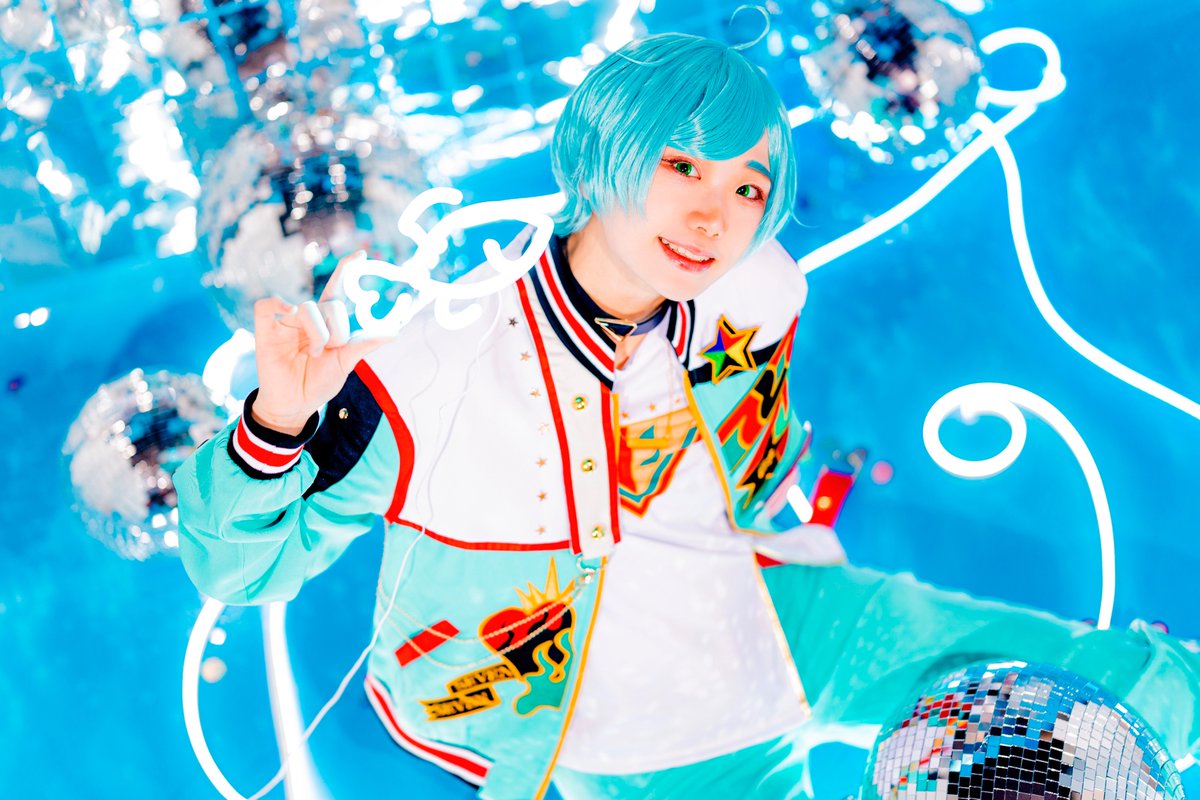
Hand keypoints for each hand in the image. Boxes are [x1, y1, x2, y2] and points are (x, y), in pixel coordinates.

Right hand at [251, 253, 393, 434]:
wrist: (295, 405)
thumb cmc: (318, 383)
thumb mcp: (345, 363)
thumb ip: (365, 344)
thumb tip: (394, 332)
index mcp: (327, 322)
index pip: (337, 289)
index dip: (346, 269)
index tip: (361, 254)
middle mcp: (307, 317)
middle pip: (327, 304)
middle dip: (335, 330)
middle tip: (327, 352)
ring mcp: (285, 322)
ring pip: (305, 307)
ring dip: (316, 332)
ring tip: (313, 353)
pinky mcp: (265, 331)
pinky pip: (267, 305)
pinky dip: (277, 304)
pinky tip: (287, 312)